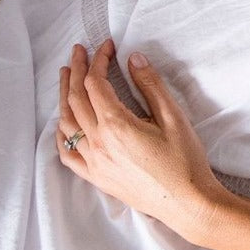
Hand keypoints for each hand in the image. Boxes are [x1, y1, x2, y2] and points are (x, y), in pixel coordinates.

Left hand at [56, 40, 225, 242]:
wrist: (187, 204)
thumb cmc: (184, 161)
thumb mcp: (172, 117)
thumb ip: (150, 85)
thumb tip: (133, 57)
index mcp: (116, 126)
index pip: (96, 84)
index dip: (99, 60)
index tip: (107, 46)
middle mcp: (98, 143)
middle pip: (76, 99)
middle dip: (76, 70)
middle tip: (79, 51)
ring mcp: (94, 163)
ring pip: (67, 123)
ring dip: (64, 96)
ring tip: (67, 77)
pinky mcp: (96, 178)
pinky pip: (68, 154)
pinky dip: (62, 133)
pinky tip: (64, 122)